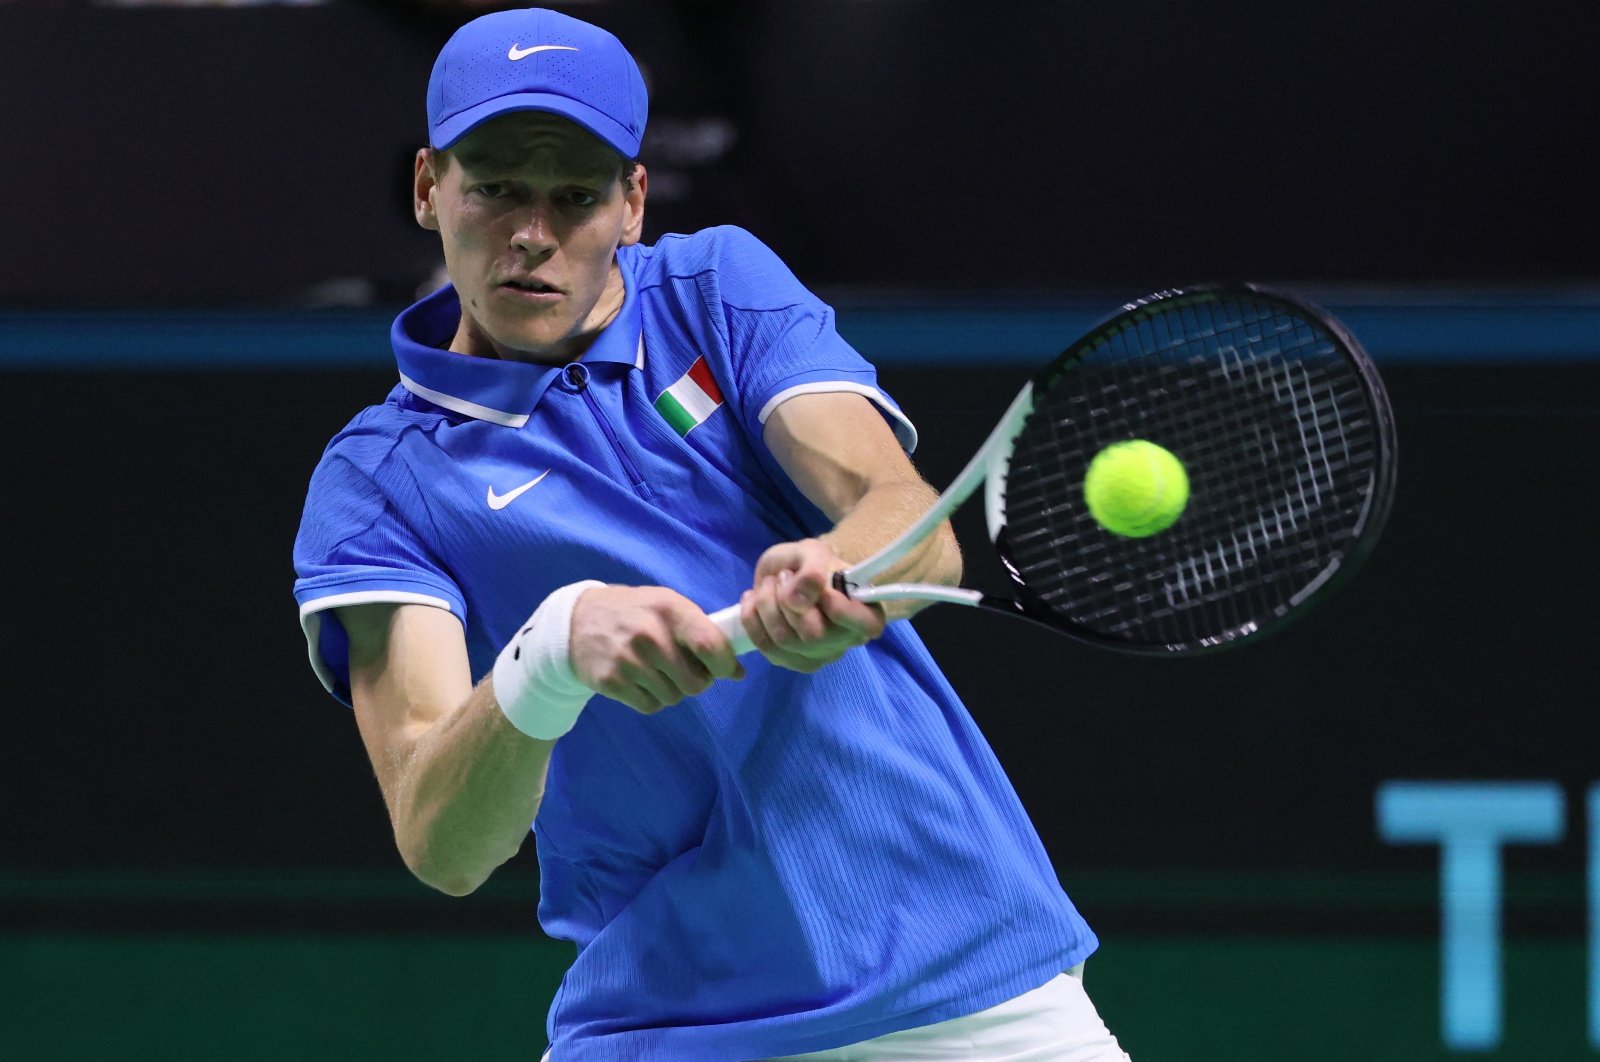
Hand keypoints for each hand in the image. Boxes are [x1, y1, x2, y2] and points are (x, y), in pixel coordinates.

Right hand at [569, 585, 743, 713]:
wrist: (577, 621)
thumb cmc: (635, 613)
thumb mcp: (668, 606)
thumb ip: (704, 633)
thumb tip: (738, 672)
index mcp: (670, 609)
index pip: (710, 645)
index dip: (724, 665)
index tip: (724, 669)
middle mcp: (649, 634)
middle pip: (696, 682)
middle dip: (696, 681)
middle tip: (683, 669)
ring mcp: (628, 659)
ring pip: (674, 697)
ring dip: (672, 690)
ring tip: (656, 671)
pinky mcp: (611, 681)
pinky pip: (650, 706)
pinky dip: (651, 699)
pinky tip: (640, 680)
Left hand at [738, 538, 885, 673]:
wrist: (785, 574)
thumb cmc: (808, 563)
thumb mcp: (812, 552)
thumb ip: (811, 570)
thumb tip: (797, 601)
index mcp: (866, 612)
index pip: (868, 626)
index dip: (844, 612)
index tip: (825, 592)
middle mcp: (847, 640)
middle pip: (813, 634)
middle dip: (787, 600)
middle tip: (783, 576)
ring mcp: (820, 655)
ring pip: (785, 640)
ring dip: (766, 605)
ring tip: (768, 584)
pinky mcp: (793, 662)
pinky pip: (767, 647)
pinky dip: (752, 619)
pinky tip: (753, 600)